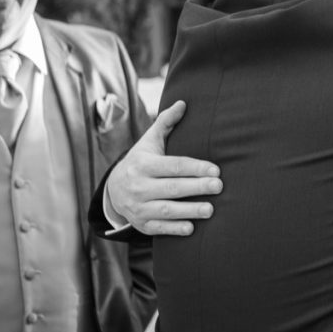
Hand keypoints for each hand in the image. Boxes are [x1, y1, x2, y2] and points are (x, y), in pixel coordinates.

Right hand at [107, 100, 221, 235]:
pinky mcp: (142, 224)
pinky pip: (158, 227)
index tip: (215, 170)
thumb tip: (184, 103)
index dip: (194, 168)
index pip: (173, 166)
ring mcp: (138, 207)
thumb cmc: (141, 161)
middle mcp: (138, 186)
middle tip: (219, 186)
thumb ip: (166, 122)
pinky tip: (192, 227)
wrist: (114, 189)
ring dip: (189, 210)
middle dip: (196, 187)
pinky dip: (174, 228)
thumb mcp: (149, 141)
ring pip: (166, 209)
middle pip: (171, 187)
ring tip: (211, 209)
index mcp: (143, 164)